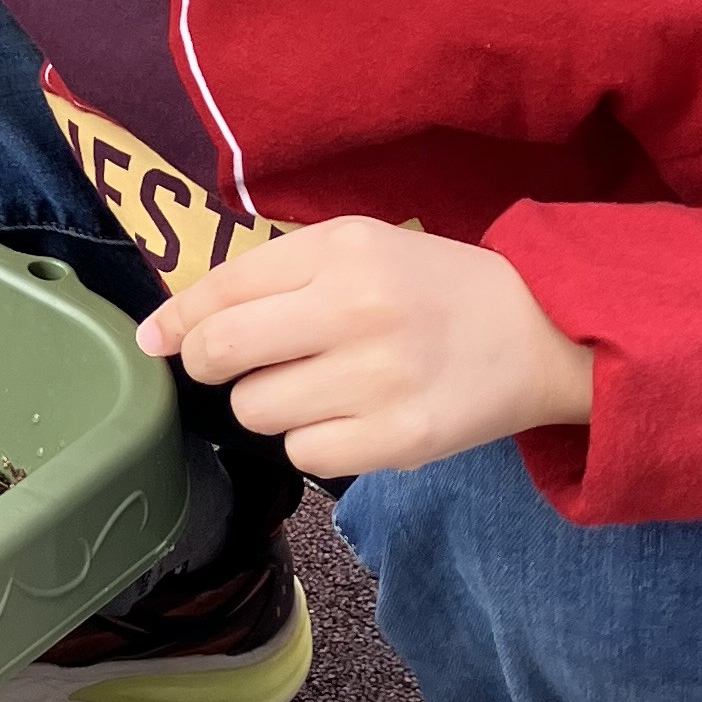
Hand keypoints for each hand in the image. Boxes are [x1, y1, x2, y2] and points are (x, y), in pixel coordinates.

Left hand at [139, 217, 593, 478]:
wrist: (543, 332)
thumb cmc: (433, 289)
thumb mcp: (359, 249)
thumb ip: (268, 276)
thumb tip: (166, 329)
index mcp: (344, 250)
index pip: (222, 288)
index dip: (176, 320)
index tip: (158, 339)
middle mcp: (358, 309)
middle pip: (222, 352)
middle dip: (208, 364)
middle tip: (232, 366)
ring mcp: (380, 379)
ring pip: (256, 410)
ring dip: (269, 403)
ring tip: (318, 385)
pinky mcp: (399, 439)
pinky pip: (303, 452)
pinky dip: (311, 439)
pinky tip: (349, 415)